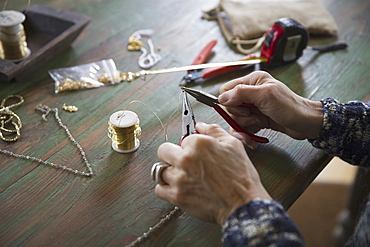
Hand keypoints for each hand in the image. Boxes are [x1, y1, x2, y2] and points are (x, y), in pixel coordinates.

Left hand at [155, 122, 270, 225]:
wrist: (243, 204)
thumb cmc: (241, 177)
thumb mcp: (233, 145)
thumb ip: (214, 131)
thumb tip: (201, 126)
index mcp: (199, 144)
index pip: (183, 139)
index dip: (190, 146)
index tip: (194, 153)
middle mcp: (186, 159)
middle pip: (164, 151)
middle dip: (171, 155)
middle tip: (181, 162)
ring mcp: (180, 179)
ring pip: (160, 170)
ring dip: (169, 173)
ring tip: (181, 177)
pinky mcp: (177, 196)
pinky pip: (159, 189)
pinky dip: (165, 189)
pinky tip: (176, 188)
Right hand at [218, 71, 322, 145]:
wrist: (305, 124)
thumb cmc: (290, 107)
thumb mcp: (265, 96)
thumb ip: (242, 93)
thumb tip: (222, 98)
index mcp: (252, 81)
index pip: (226, 90)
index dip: (230, 102)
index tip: (243, 109)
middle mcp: (250, 92)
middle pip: (229, 107)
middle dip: (239, 116)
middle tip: (254, 117)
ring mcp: (252, 107)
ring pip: (234, 119)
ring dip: (243, 126)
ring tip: (258, 124)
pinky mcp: (255, 119)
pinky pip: (242, 128)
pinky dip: (246, 134)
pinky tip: (252, 138)